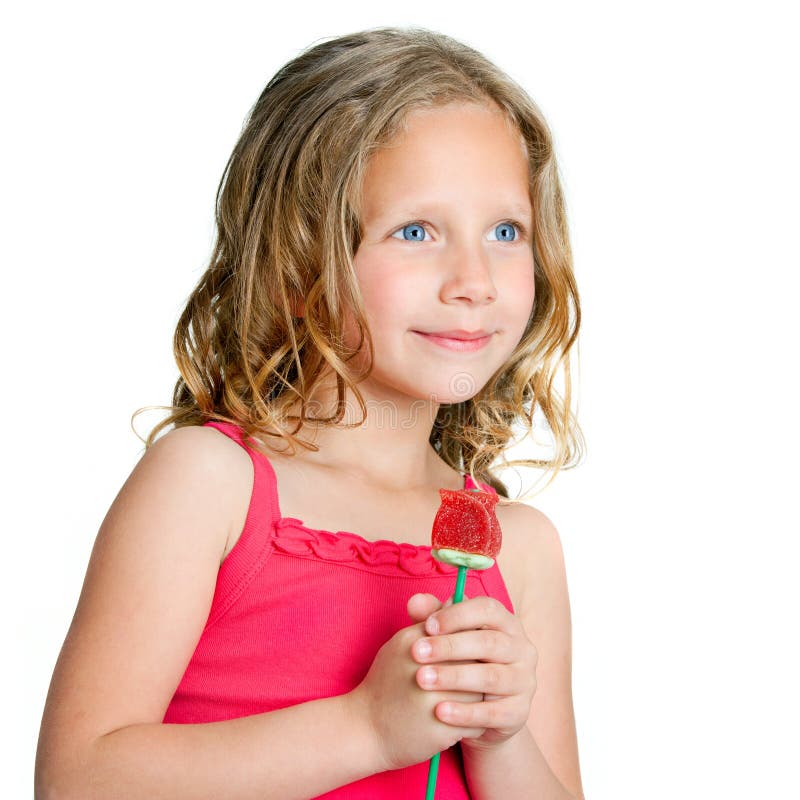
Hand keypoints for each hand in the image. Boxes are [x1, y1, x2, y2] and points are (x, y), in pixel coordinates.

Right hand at [348, 593, 483, 771]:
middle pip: (474, 662)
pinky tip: (461, 721)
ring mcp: (433, 700)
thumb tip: (457, 599)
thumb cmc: (388, 682)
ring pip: (480, 692)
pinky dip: (474, 723)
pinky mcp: (441, 729)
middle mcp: (425, 669)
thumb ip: (430, 621)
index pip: (461, 634)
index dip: (471, 643)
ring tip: (469, 699)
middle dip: (478, 670)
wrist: (367, 729)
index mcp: (415, 643)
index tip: (470, 654)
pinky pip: (475, 722)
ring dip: (479, 697)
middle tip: (475, 677)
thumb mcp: (403, 644)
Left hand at [409, 593, 537, 753]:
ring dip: (454, 677)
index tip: (426, 626)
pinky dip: (465, 712)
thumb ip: (431, 618)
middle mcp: (522, 649)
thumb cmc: (460, 661)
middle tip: (416, 652)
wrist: (480, 712)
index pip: (488, 609)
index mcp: (506, 623)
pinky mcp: (520, 713)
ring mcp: (524, 682)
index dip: (457, 615)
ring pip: (491, 677)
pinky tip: (439, 711)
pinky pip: (493, 713)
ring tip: (422, 679)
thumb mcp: (447, 638)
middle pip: (489, 642)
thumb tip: (415, 601)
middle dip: (450, 646)